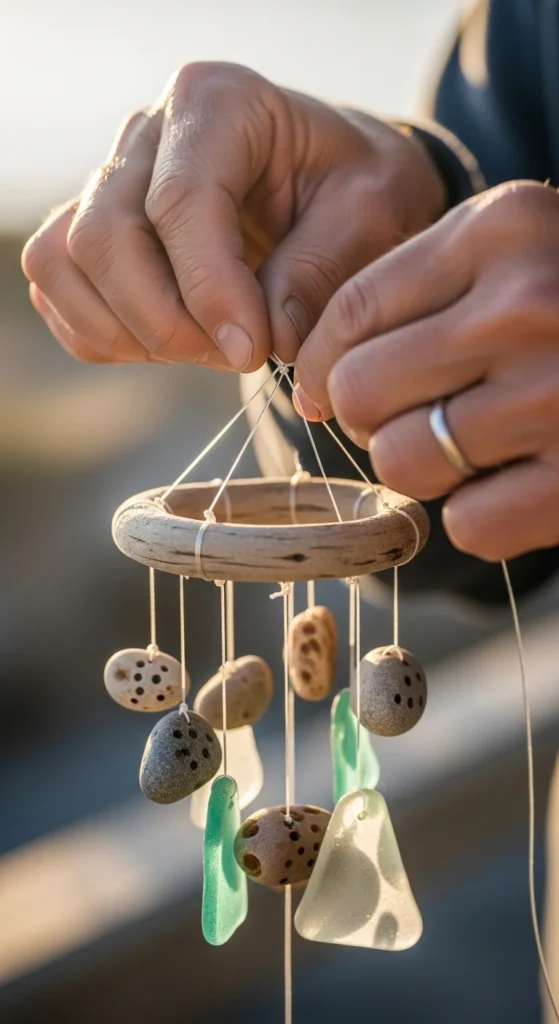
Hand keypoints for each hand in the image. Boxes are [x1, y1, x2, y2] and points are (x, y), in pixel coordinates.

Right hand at [22, 63, 444, 369]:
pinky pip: (60, 291)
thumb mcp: (374, 213)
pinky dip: (105, 336)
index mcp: (218, 103)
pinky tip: (172, 344)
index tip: (253, 351)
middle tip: (241, 355)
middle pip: (104, 236)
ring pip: (65, 262)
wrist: (337, 189)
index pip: (180, 201)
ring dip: (131, 331)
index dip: (209, 290)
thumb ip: (323, 267)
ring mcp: (111, 180)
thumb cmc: (358, 190)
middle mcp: (149, 133)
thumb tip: (270, 336)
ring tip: (210, 350)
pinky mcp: (93, 229)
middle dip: (167, 320)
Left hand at [294, 181, 558, 560]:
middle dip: (370, 415)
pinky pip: (468, 524)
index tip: (322, 386)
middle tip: (415, 412)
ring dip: (422, 465)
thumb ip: (419, 289)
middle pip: (359, 391)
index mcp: (503, 228)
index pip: (349, 312)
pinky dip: (480, 516)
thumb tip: (313, 379)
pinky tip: (518, 480)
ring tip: (467, 445)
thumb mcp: (516, 251)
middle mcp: (530, 304)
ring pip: (402, 462)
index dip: (317, 364)